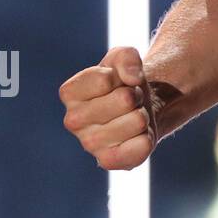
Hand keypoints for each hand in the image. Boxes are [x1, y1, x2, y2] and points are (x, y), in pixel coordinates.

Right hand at [59, 46, 157, 170]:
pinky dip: (147, 138)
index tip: (117, 82)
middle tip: (129, 100)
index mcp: (70, 92)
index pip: (106, 79)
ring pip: (138, 121)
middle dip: (135, 95)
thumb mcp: (124, 56)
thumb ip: (127, 56)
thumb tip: (133, 78)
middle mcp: (73, 121)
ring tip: (132, 115)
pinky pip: (140, 148)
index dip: (122, 75)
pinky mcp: (109, 161)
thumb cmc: (124, 81)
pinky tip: (137, 136)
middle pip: (125, 99)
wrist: (138, 107)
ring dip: (143, 114)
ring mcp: (90, 144)